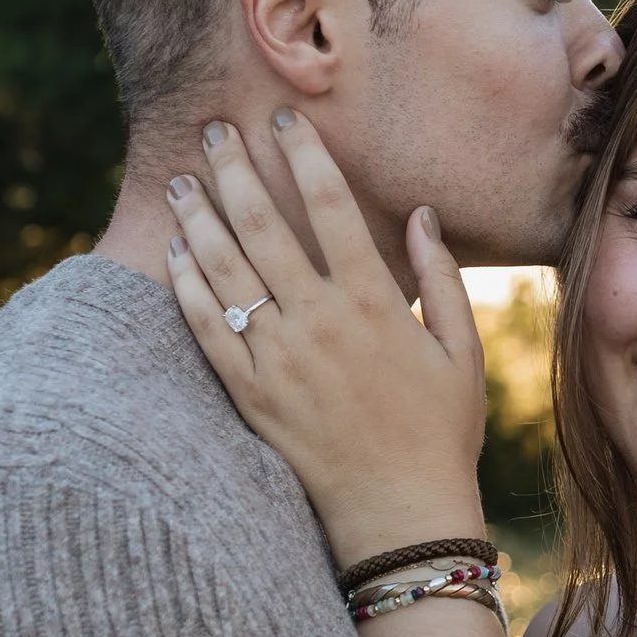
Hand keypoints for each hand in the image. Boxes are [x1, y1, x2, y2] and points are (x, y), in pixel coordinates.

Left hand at [165, 116, 489, 562]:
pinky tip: (174, 254)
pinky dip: (186, 288)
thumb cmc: (442, 432)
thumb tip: (423, 213)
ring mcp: (280, 360)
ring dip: (199, 219)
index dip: (303, 156)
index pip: (330, 207)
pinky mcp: (251, 396)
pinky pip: (208, 330)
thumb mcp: (462, 352)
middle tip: (213, 131)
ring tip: (181, 181)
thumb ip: (441, 277)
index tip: (283, 120)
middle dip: (235, 170)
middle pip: (264, 226)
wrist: (400, 515)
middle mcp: (320, 323)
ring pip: (225, 272)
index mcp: (375, 303)